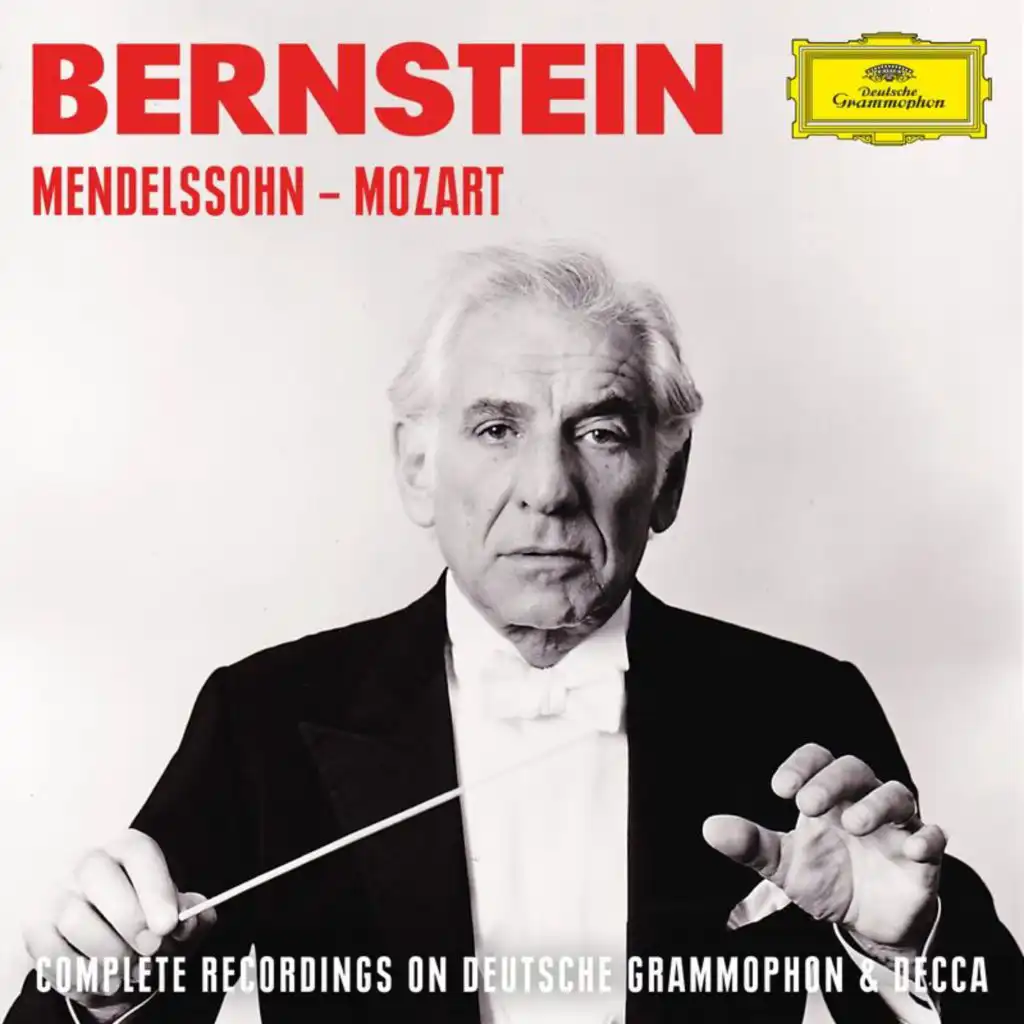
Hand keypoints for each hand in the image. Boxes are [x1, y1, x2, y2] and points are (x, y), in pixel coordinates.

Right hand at [21, 829, 215, 1020]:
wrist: (122, 962)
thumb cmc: (153, 929)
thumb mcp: (182, 921)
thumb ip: (192, 916)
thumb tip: (187, 921)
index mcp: (128, 849)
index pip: (138, 852)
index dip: (154, 888)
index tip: (168, 924)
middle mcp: (89, 862)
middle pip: (98, 875)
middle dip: (128, 918)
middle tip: (151, 949)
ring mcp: (58, 892)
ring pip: (74, 917)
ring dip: (107, 953)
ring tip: (131, 970)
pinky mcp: (37, 927)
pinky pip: (50, 952)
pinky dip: (81, 975)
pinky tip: (105, 980)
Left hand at [702, 743, 945, 951]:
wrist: (868, 924)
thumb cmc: (827, 879)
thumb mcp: (785, 866)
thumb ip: (752, 846)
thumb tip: (709, 828)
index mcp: (827, 797)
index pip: (818, 759)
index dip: (802, 764)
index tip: (780, 788)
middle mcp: (863, 802)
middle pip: (855, 769)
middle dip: (832, 780)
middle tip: (807, 804)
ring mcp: (897, 826)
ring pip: (897, 793)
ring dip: (876, 803)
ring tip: (853, 823)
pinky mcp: (924, 858)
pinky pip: (934, 837)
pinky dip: (927, 838)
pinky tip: (913, 847)